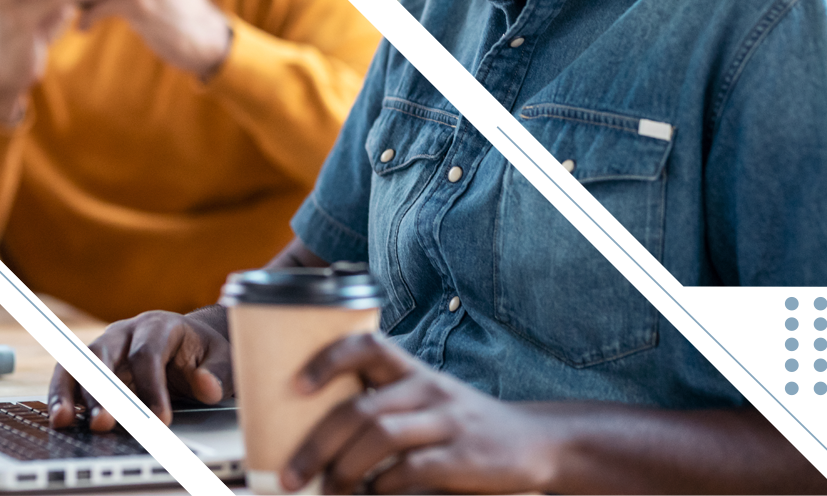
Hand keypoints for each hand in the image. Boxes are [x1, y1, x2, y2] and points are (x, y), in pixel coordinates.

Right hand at [48, 308, 231, 431]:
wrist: (190, 344)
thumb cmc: (205, 352)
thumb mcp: (222, 358)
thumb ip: (217, 372)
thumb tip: (208, 386)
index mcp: (159, 325)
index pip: (148, 354)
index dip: (152, 388)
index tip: (160, 419)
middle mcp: (127, 332)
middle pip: (105, 355)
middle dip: (102, 391)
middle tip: (103, 422)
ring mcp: (106, 346)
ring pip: (80, 362)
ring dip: (71, 392)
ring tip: (63, 420)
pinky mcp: (93, 365)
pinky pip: (72, 376)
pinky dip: (63, 396)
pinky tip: (59, 418)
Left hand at [282, 333, 555, 495]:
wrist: (535, 442)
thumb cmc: (463, 425)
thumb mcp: (426, 400)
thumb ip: (384, 406)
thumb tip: (316, 436)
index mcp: (413, 371)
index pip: (368, 344)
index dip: (327, 359)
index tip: (295, 385)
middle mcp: (428, 388)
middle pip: (360, 407)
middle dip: (317, 444)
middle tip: (292, 474)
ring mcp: (447, 421)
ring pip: (381, 437)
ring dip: (344, 470)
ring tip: (328, 492)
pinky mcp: (462, 457)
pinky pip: (411, 470)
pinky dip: (382, 489)